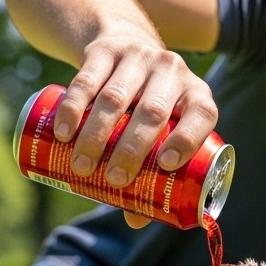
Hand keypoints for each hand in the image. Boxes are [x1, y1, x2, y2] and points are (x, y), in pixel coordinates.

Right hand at [54, 34, 218, 226]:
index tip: (164, 165)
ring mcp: (139, 57)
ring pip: (115, 98)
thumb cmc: (148, 106)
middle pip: (152, 113)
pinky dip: (73, 109)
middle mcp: (172, 71)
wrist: (126, 45)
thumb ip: (152, 171)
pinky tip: (64, 133)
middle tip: (113, 179)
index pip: (201, 115)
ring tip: (82, 167)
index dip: (187, 140)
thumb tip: (136, 220)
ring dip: (96, 136)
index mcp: (196, 95)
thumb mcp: (162, 129)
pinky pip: (87, 80)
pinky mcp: (106, 50)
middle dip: (131, 149)